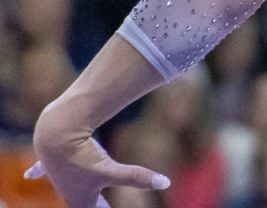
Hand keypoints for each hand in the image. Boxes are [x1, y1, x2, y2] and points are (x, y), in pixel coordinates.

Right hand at [27, 107, 169, 207]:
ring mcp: (56, 175)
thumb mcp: (111, 170)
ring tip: (77, 197)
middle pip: (82, 202)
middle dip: (93, 205)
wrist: (55, 136)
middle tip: (103, 207)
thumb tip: (166, 182)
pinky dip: (38, 170)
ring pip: (66, 185)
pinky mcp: (49, 160)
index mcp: (80, 199)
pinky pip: (42, 168)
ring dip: (71, 191)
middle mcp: (67, 189)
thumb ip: (137, 177)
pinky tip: (30, 174)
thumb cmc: (81, 157)